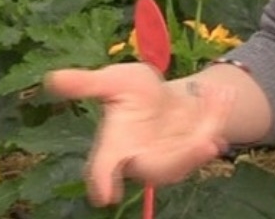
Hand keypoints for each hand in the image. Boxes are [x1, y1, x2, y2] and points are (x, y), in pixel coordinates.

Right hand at [45, 62, 237, 206]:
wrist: (166, 95)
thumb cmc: (133, 93)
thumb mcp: (113, 81)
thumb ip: (86, 84)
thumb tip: (51, 79)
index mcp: (115, 147)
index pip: (103, 169)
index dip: (103, 181)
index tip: (104, 195)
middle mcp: (143, 159)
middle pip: (158, 171)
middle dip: (180, 161)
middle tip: (201, 145)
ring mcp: (171, 157)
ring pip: (187, 160)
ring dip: (203, 144)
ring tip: (214, 126)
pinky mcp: (195, 149)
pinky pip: (209, 138)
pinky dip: (218, 116)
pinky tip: (223, 93)